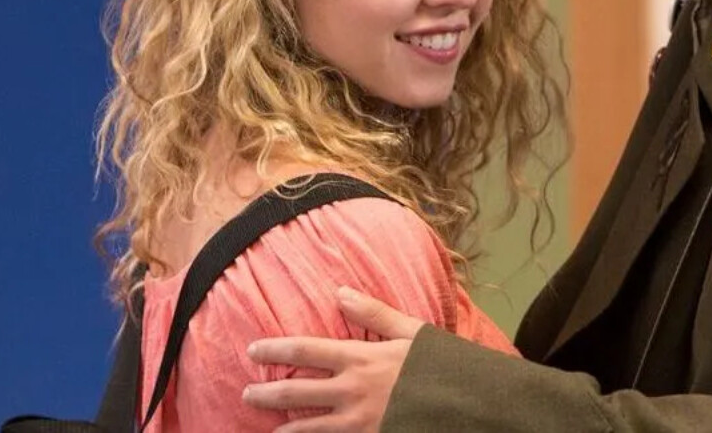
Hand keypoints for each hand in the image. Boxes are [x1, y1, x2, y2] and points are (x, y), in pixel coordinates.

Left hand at [243, 286, 423, 432]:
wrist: (466, 405)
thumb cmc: (440, 365)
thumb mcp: (411, 331)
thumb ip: (374, 312)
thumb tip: (340, 292)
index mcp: (360, 358)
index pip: (305, 350)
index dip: (275, 349)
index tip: (253, 350)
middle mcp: (351, 391)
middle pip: (294, 392)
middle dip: (264, 394)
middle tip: (245, 394)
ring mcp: (356, 422)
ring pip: (305, 427)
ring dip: (282, 427)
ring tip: (268, 429)